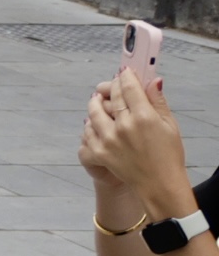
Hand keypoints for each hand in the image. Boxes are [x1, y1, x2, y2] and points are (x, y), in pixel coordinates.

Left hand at [92, 70, 193, 220]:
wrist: (158, 183)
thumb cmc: (168, 154)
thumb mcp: (170, 125)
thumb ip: (158, 101)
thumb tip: (153, 80)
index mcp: (143, 117)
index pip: (129, 88)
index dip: (126, 77)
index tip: (124, 72)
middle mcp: (123, 127)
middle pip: (112, 97)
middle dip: (111, 87)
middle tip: (111, 84)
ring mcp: (108, 140)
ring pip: (93, 112)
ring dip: (95, 103)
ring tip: (97, 99)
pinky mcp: (99, 153)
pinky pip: (86, 132)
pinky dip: (89, 125)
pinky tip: (93, 122)